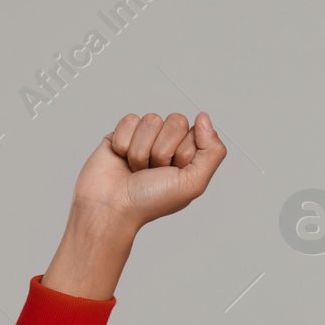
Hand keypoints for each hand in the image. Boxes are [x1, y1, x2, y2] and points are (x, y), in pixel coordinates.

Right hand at [69, 111, 226, 231]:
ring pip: (151, 120)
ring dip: (142, 150)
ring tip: (136, 169)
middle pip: (176, 121)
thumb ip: (212, 151)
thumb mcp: (193, 183)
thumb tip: (204, 117)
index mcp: (188, 156)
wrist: (112, 207)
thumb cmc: (150, 201)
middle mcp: (169, 144)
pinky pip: (130, 120)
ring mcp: (145, 138)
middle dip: (162, 150)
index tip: (173, 173)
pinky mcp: (122, 133)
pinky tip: (122, 159)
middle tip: (153, 171)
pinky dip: (124, 143)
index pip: (196, 132)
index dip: (183, 152)